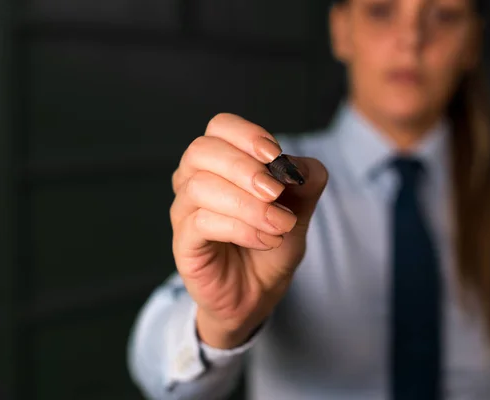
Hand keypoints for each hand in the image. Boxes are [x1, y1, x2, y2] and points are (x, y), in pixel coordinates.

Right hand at [170, 113, 327, 347]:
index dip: (247, 135)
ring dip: (249, 205)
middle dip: (245, 168)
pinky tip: (266, 239)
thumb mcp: (299, 209)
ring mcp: (184, 211)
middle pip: (202, 150)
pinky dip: (240, 228)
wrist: (258, 292)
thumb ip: (305, 182)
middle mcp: (194, 180)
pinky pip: (202, 223)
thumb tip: (298, 167)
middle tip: (277, 193)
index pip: (220, 127)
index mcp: (220, 163)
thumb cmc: (271, 242)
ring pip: (201, 187)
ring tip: (280, 225)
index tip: (275, 156)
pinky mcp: (184, 242)